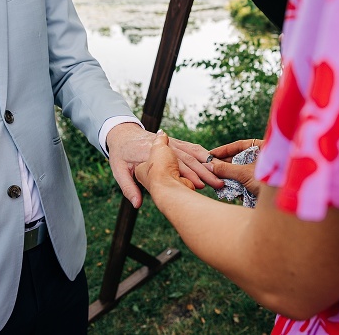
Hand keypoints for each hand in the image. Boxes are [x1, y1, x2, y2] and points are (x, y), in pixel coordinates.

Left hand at [106, 123, 221, 207]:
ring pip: (194, 153)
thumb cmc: (120, 155)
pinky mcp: (176, 142)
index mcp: (150, 152)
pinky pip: (193, 148)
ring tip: (220, 176)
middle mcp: (163, 146)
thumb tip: (137, 205)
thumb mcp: (118, 170)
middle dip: (204, 172)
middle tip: (217, 184)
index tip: (200, 186)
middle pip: (188, 159)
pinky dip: (205, 155)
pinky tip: (216, 164)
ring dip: (207, 164)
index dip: (188, 175)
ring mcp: (171, 143)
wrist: (122, 135)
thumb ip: (128, 187)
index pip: (174, 163)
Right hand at [207, 139, 264, 195]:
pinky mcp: (261, 186)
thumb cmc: (269, 182)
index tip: (210, 154)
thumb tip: (209, 165)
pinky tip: (225, 190)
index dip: (223, 150)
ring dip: (229, 177)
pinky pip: (246, 183)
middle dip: (225, 166)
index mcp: (264, 148)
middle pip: (239, 160)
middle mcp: (264, 159)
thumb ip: (226, 169)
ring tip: (215, 180)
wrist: (284, 204)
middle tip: (210, 169)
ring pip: (241, 172)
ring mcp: (263, 173)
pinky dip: (236, 186)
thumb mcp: (245, 173)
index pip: (240, 145)